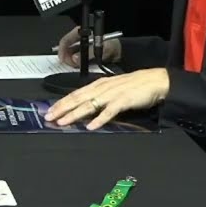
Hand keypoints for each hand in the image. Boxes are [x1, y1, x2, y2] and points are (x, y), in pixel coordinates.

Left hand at [44, 68, 168, 129]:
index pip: (75, 94)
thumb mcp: (112, 88)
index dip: (61, 102)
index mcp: (98, 85)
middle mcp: (102, 88)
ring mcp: (112, 94)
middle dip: (62, 108)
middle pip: (78, 99)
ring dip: (74, 114)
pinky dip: (99, 119)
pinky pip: (109, 111)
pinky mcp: (123, 101)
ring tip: (63, 122)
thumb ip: (98, 96)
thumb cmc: (135, 85)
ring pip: (89, 105)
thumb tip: (83, 106)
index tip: (50, 110)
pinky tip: (91, 126)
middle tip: (49, 117)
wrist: (155, 80)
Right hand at [57, 26, 121, 66]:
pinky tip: (78, 66)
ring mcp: (79, 47)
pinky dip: (74, 64)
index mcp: (82, 33)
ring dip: (70, 61)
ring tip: (76, 66)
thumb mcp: (102, 48)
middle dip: (66, 57)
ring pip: (69, 55)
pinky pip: (74, 60)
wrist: (118, 52)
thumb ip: (89, 53)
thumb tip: (76, 58)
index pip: (66, 40)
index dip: (62, 50)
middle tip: (71, 64)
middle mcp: (79, 39)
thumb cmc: (111, 45)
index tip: (63, 59)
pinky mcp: (81, 55)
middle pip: (65, 48)